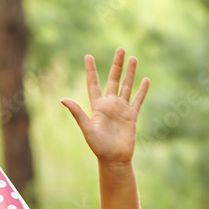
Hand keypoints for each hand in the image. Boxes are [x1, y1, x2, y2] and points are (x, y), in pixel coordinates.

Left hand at [61, 47, 148, 164]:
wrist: (115, 159)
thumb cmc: (99, 147)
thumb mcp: (87, 129)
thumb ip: (77, 113)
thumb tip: (63, 99)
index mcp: (98, 106)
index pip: (93, 84)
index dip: (91, 70)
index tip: (88, 56)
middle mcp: (110, 104)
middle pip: (113, 80)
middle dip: (117, 65)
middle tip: (120, 49)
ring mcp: (122, 109)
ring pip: (127, 86)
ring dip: (130, 73)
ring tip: (133, 58)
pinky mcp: (132, 116)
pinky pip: (138, 100)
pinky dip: (142, 90)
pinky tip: (146, 80)